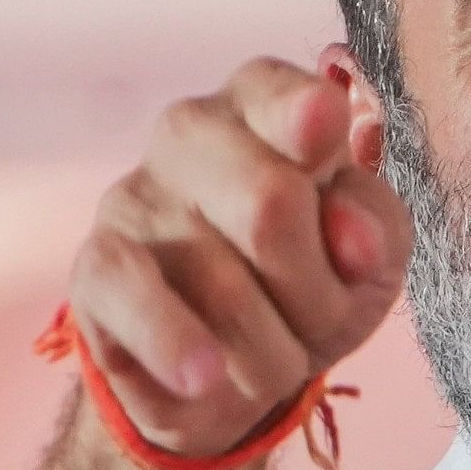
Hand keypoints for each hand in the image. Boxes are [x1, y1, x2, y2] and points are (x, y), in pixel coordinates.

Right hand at [68, 59, 411, 459]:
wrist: (226, 376)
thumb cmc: (305, 287)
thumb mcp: (369, 258)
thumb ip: (374, 227)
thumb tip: (353, 237)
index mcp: (261, 111)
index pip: (278, 93)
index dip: (303, 114)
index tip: (322, 130)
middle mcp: (190, 136)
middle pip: (269, 203)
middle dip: (316, 292)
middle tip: (320, 320)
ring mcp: (135, 199)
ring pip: (223, 283)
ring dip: (272, 349)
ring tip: (273, 357)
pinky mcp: (96, 267)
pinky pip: (135, 299)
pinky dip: (177, 345)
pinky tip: (203, 374)